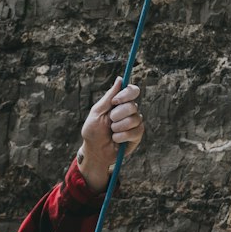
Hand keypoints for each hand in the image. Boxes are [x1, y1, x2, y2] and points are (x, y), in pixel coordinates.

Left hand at [77, 78, 144, 192]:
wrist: (95, 152)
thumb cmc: (93, 132)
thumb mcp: (97, 112)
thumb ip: (109, 96)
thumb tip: (120, 79)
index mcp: (120, 103)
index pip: (133, 91)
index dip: (127, 94)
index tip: (115, 101)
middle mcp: (130, 111)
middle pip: (133, 105)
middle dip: (118, 114)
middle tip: (110, 121)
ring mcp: (135, 123)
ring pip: (135, 118)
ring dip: (118, 127)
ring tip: (111, 132)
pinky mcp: (137, 135)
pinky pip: (135, 131)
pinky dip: (122, 136)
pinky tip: (116, 140)